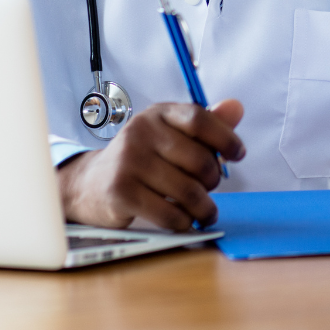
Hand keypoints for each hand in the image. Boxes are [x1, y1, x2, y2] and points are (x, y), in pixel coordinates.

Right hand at [57, 99, 245, 230]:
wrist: (91, 184)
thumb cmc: (142, 159)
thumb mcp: (170, 134)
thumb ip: (205, 124)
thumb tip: (237, 107)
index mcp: (157, 114)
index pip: (199, 119)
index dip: (226, 138)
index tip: (238, 154)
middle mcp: (140, 133)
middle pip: (199, 160)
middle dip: (213, 179)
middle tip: (210, 188)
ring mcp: (128, 162)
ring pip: (188, 192)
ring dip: (204, 208)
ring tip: (206, 211)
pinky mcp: (121, 193)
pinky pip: (170, 214)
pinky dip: (184, 222)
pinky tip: (185, 220)